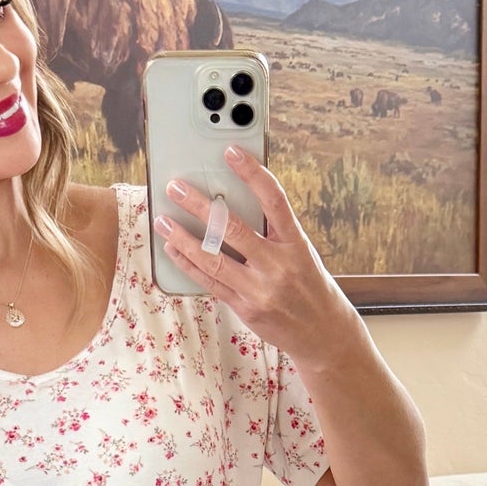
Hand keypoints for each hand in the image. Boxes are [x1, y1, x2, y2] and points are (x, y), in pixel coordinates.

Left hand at [154, 144, 357, 365]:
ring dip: (183, 238)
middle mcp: (278, 265)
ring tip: (163, 221)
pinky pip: (210, 283)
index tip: (231, 151)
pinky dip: (188, 265)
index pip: (273, 200)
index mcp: (296, 244)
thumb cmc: (310, 286)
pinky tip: (173, 250)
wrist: (323, 334)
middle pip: (233, 229)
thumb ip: (273, 232)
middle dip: (200, 206)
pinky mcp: (245, 309)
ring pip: (213, 258)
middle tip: (176, 188)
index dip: (252, 173)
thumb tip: (234, 203)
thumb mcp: (302, 253)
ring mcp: (259, 289)